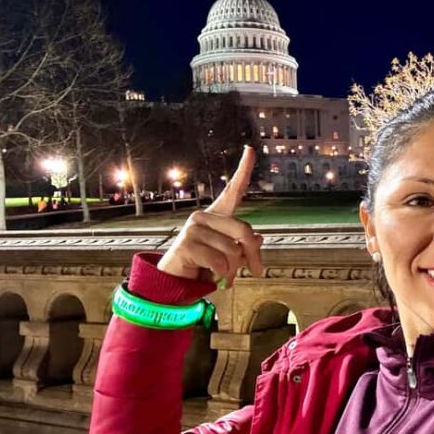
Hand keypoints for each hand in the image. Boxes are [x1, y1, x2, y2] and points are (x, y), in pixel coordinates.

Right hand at [157, 146, 263, 284]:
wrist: (175, 283)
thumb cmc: (203, 267)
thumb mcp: (229, 257)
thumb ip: (244, 246)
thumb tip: (258, 238)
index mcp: (216, 216)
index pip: (233, 190)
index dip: (243, 170)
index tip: (250, 149)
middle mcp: (204, 217)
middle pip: (243, 230)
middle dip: (253, 254)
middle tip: (257, 271)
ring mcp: (193, 229)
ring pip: (232, 250)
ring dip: (234, 270)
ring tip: (224, 276)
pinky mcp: (186, 244)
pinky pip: (219, 261)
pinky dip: (222, 274)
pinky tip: (212, 277)